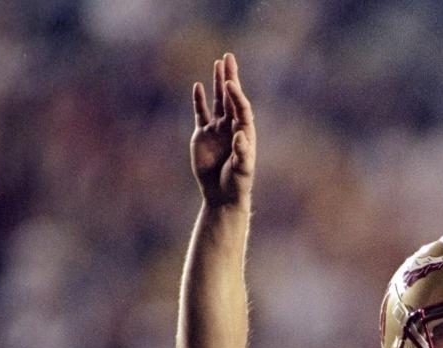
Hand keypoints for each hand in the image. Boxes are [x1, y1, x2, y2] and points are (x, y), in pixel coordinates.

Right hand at [191, 53, 255, 206]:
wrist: (222, 194)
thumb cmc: (237, 184)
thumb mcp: (242, 170)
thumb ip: (242, 153)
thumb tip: (240, 134)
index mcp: (244, 132)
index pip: (241, 108)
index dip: (236, 95)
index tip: (231, 82)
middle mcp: (231, 127)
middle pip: (231, 98)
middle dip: (230, 78)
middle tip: (229, 57)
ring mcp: (217, 129)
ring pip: (217, 101)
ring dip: (217, 83)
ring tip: (218, 63)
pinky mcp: (202, 135)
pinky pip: (201, 113)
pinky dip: (199, 101)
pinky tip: (198, 87)